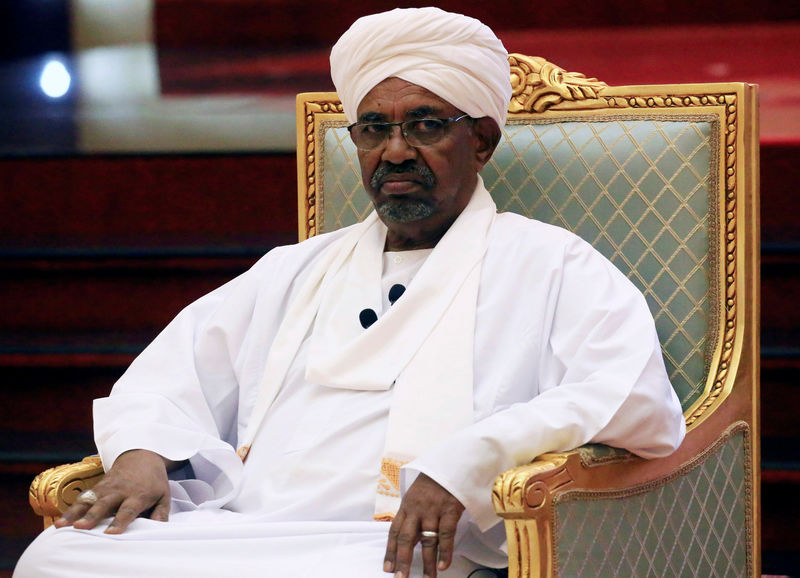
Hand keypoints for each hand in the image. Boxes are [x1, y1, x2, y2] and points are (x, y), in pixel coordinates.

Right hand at [54, 449, 174, 533]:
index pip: (128, 509)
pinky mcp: (96, 488)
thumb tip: (158, 530)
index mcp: (139, 494)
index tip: (111, 533)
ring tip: (61, 526)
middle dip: (92, 515)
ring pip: (89, 501)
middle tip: (81, 527)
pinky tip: (60, 522)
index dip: (120, 521)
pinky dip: (71, 510)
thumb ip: (161, 513)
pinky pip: (82, 499)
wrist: (141, 457)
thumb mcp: (164, 495)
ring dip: (74, 513)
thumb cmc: (154, 482)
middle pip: (104, 504)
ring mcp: (106, 488)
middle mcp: (120, 490)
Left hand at [383, 473, 464, 577]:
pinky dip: (444, 552)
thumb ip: (413, 516)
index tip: (387, 568)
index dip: (390, 551)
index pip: (394, 531)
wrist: (452, 463)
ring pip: (427, 540)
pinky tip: (443, 565)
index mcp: (406, 505)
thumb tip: (410, 539)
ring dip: (426, 562)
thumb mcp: (417, 495)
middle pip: (406, 538)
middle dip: (402, 561)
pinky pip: (446, 535)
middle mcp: (416, 509)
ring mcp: (433, 510)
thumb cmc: (434, 481)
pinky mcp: (449, 510)